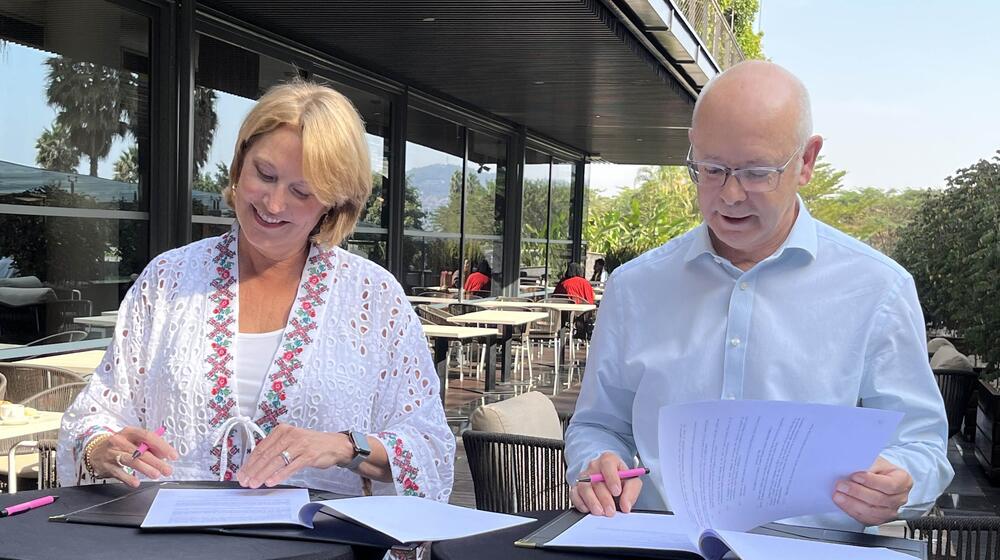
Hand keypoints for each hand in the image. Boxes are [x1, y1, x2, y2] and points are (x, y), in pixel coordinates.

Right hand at [92, 427, 176, 487]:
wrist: (95, 450)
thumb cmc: (120, 445)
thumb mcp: (133, 441)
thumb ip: (149, 447)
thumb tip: (164, 455)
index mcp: (130, 432)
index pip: (148, 436)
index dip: (161, 446)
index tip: (172, 455)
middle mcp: (119, 440)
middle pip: (140, 451)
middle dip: (156, 461)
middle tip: (167, 469)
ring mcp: (111, 453)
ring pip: (130, 460)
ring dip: (145, 468)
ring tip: (155, 474)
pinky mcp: (106, 465)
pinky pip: (118, 472)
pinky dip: (127, 478)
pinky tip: (136, 482)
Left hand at [237, 424, 353, 488]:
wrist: (334, 445)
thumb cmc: (311, 444)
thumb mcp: (291, 441)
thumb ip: (275, 450)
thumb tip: (256, 466)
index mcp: (282, 430)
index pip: (261, 447)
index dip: (250, 462)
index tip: (242, 473)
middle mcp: (289, 435)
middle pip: (266, 454)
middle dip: (253, 470)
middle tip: (245, 481)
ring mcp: (299, 444)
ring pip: (276, 461)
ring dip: (263, 474)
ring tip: (255, 483)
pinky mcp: (308, 455)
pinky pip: (290, 466)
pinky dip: (280, 475)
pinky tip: (272, 481)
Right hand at [569, 451, 641, 515]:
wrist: (608, 478)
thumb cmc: (620, 478)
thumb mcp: (631, 480)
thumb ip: (631, 491)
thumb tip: (626, 505)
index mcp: (608, 460)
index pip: (607, 464)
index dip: (612, 478)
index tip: (617, 492)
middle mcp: (594, 467)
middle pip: (595, 480)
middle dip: (604, 498)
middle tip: (611, 510)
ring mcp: (584, 477)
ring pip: (584, 488)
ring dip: (592, 502)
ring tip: (600, 512)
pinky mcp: (576, 487)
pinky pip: (574, 494)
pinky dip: (580, 503)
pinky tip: (588, 510)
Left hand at [833, 456, 912, 525]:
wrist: (878, 476)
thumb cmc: (877, 467)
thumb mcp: (875, 460)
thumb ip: (867, 465)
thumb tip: (852, 467)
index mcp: (903, 480)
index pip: (890, 485)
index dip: (871, 481)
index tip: (855, 475)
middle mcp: (900, 498)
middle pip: (880, 499)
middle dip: (857, 492)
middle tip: (841, 485)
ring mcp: (891, 510)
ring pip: (872, 511)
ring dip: (852, 503)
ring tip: (838, 495)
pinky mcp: (880, 519)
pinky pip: (866, 519)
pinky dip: (852, 510)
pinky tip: (843, 503)